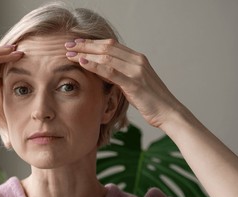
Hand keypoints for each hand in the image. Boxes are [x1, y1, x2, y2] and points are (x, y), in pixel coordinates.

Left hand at [65, 39, 183, 127]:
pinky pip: (111, 72)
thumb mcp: (135, 83)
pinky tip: (82, 63)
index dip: (93, 43)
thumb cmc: (151, 100)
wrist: (169, 112)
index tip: (77, 43)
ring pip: (106, 56)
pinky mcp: (134, 84)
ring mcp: (136, 71)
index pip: (111, 45)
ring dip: (86, 53)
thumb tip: (106, 73)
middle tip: (68, 44)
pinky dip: (95, 66)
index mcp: (137, 59)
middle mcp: (137, 61)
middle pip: (106, 47)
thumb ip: (123, 75)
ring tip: (70, 53)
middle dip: (85, 45)